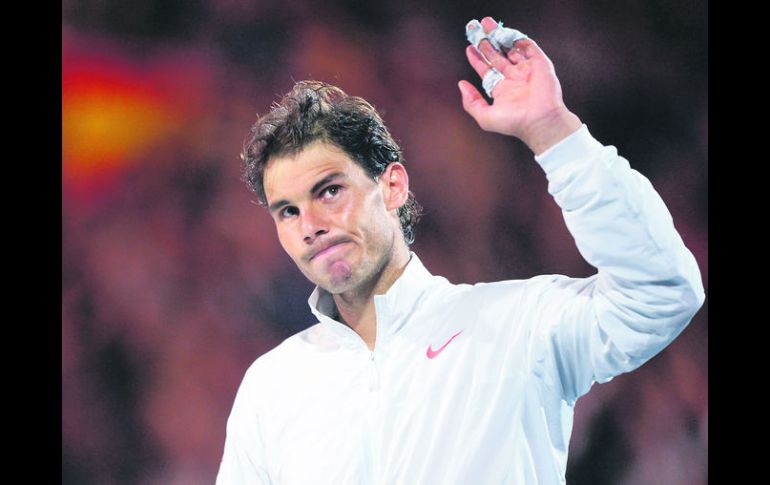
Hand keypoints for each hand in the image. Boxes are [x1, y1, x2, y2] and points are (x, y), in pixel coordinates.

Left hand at [459, 17, 581, 154]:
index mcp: (502, 89)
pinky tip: (505, 32)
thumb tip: (461, 85)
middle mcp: (513, 78)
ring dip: (499, 35)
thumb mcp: (485, 116)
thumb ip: (471, 102)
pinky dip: (517, 38)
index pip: (486, 69)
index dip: (477, 58)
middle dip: (486, 42)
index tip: (469, 47)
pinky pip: (527, 46)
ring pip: (510, 48)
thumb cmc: (514, 122)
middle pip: (497, 55)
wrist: (539, 121)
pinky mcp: (539, 63)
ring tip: (487, 24)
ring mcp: (526, 70)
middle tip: (476, 29)